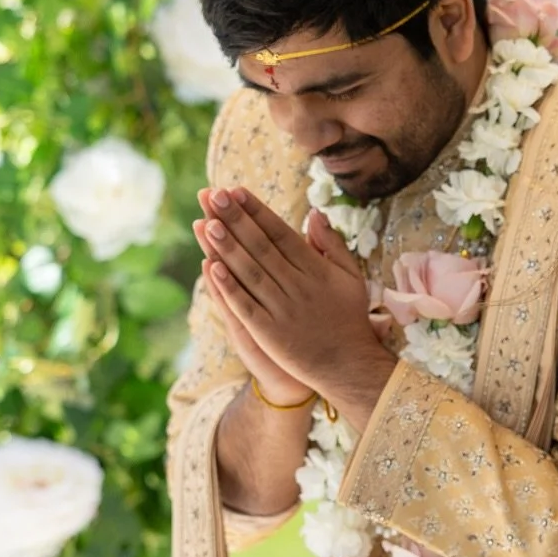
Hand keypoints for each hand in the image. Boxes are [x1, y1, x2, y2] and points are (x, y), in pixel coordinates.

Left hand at [193, 187, 395, 426]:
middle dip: (236, 219)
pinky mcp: (270, 333)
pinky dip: (229, 287)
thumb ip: (332, 244)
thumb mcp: (350, 276)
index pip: (281, 233)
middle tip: (212, 195)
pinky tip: (212, 268)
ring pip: (250, 272)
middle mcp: (299, 286)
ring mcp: (283, 309)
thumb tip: (314, 213)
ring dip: (227, 248)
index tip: (236, 190)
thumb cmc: (349, 317)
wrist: (349, 365)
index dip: (257, 211)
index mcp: (316, 269)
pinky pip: (246, 306)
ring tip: (206, 223)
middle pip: (261, 247)